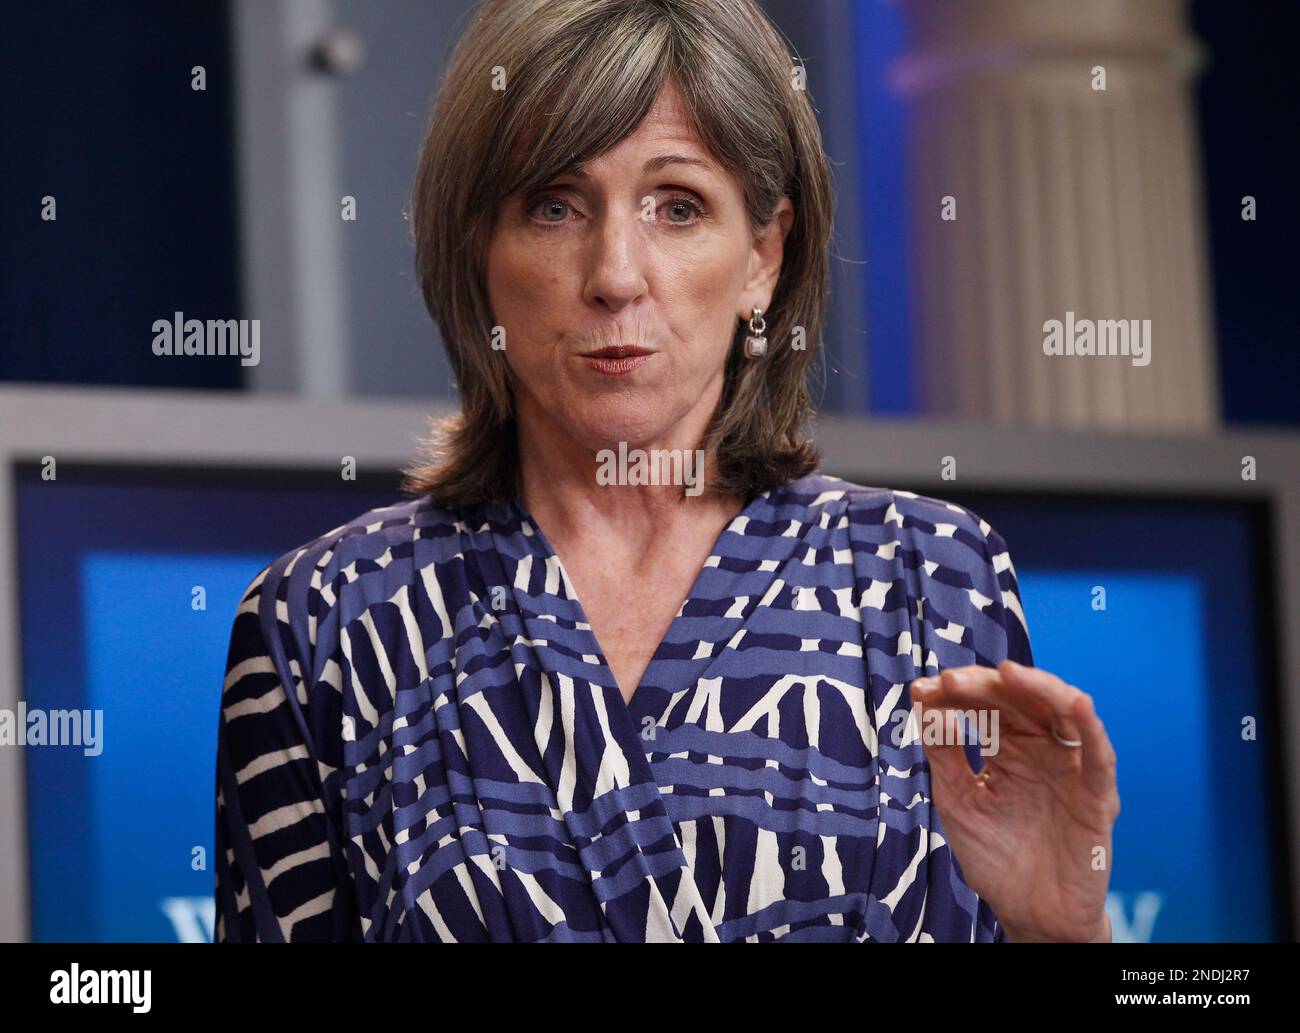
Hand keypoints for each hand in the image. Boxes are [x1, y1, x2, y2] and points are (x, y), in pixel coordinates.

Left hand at [909, 659, 1119, 942]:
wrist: (1027, 915)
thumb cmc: (995, 857)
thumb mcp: (956, 799)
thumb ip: (943, 753)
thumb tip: (924, 701)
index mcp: (1009, 749)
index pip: (986, 705)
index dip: (956, 693)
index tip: (923, 691)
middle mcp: (1042, 751)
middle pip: (1019, 701)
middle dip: (984, 687)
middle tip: (951, 683)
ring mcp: (1070, 769)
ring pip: (1063, 713)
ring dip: (1038, 687)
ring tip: (1007, 673)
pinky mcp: (1097, 796)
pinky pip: (1100, 755)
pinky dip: (1091, 727)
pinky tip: (1077, 702)